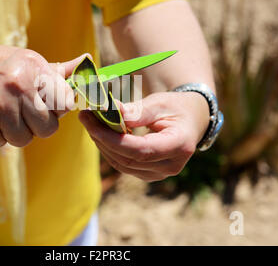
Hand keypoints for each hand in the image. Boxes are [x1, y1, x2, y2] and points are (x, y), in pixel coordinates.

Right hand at [0, 37, 85, 146]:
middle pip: (48, 128)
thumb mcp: (24, 60)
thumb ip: (55, 71)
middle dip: (36, 126)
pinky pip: (1, 144)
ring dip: (12, 132)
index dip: (56, 110)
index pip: (66, 104)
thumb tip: (87, 65)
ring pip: (24, 139)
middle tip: (19, 113)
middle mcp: (20, 85)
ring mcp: (0, 104)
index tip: (43, 106)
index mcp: (35, 68)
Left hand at [79, 91, 209, 181]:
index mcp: (179, 146)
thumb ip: (138, 111)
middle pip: (128, 159)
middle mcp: (171, 166)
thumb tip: (112, 112)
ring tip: (90, 122)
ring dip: (103, 144)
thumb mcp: (160, 103)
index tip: (93, 123)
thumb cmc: (177, 108)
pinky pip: (124, 165)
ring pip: (122, 164)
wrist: (191, 120)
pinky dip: (110, 149)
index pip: (140, 150)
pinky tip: (101, 133)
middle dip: (102, 139)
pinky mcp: (149, 174)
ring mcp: (160, 173)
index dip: (113, 139)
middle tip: (86, 117)